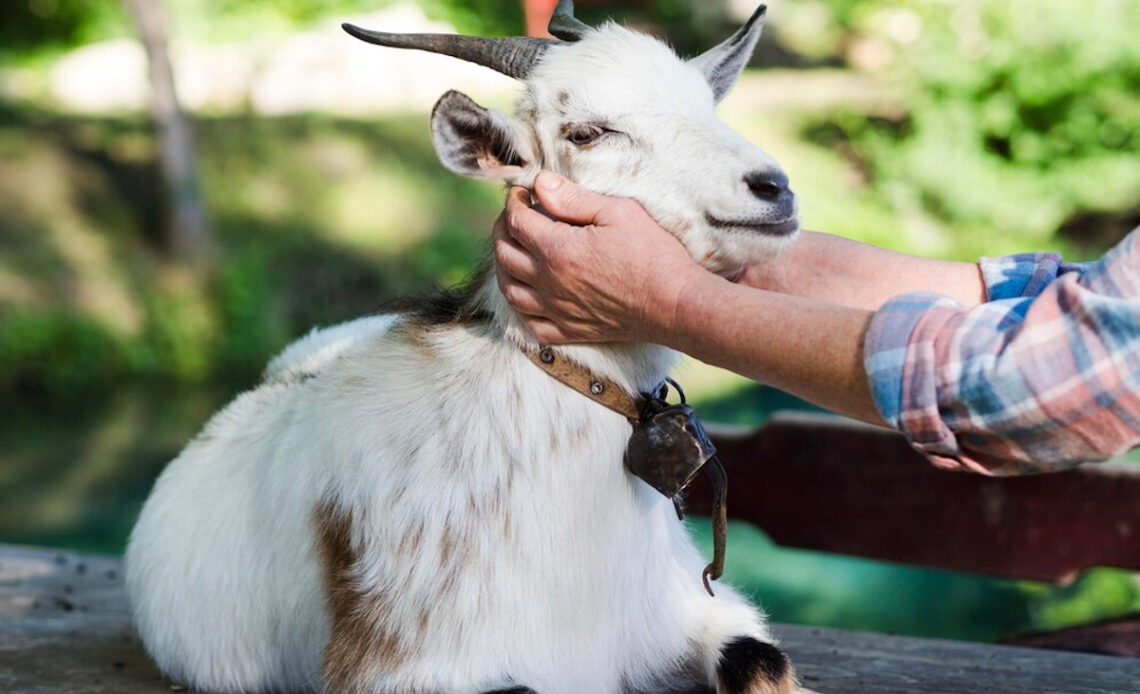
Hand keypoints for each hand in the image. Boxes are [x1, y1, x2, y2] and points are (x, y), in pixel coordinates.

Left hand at [492, 172, 702, 343]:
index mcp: (558, 250)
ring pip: (510, 290)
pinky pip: (530, 324)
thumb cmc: (652, 256)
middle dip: (503, 229)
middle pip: (504, 254)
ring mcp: (557, 311)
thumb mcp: (618, 213)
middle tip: (514, 217)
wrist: (674, 304)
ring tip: (513, 251)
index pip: (516, 221)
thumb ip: (573, 199)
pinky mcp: (569, 331)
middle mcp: (550, 283)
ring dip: (504, 267)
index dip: (513, 202)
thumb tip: (540, 183)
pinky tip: (527, 294)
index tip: (521, 194)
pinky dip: (520, 307)